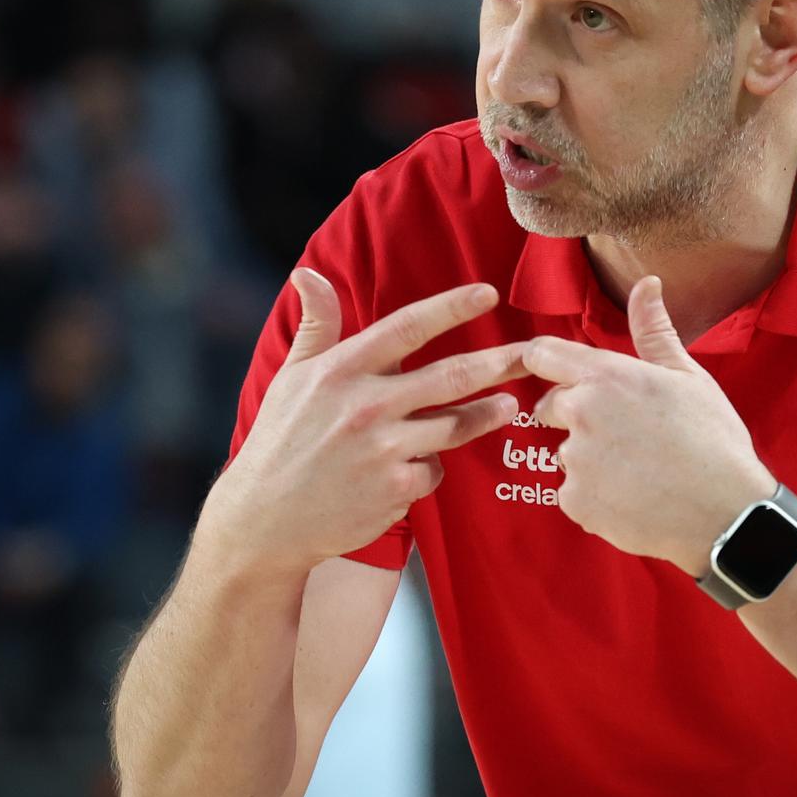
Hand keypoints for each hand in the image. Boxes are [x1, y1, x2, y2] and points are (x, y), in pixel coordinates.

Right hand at [204, 270, 527, 574]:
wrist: (264, 522)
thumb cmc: (279, 442)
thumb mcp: (291, 377)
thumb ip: (316, 326)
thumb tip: (308, 274)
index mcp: (341, 371)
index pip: (407, 328)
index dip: (451, 308)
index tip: (487, 294)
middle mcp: (365, 406)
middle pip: (450, 377)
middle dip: (498, 362)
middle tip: (532, 354)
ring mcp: (383, 450)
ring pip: (454, 426)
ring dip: (487, 414)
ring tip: (508, 405)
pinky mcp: (395, 490)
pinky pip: (434, 470)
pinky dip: (431, 465)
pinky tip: (418, 466)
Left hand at [521, 275, 776, 576]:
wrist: (726, 513)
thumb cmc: (713, 440)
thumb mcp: (688, 377)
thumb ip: (653, 331)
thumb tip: (645, 284)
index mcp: (606, 376)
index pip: (542, 354)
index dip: (546, 362)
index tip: (560, 375)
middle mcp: (581, 413)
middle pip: (549, 406)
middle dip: (575, 415)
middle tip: (622, 433)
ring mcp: (575, 460)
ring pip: (566, 452)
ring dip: (589, 459)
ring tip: (637, 469)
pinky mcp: (576, 501)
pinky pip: (574, 492)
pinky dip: (595, 496)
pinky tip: (633, 497)